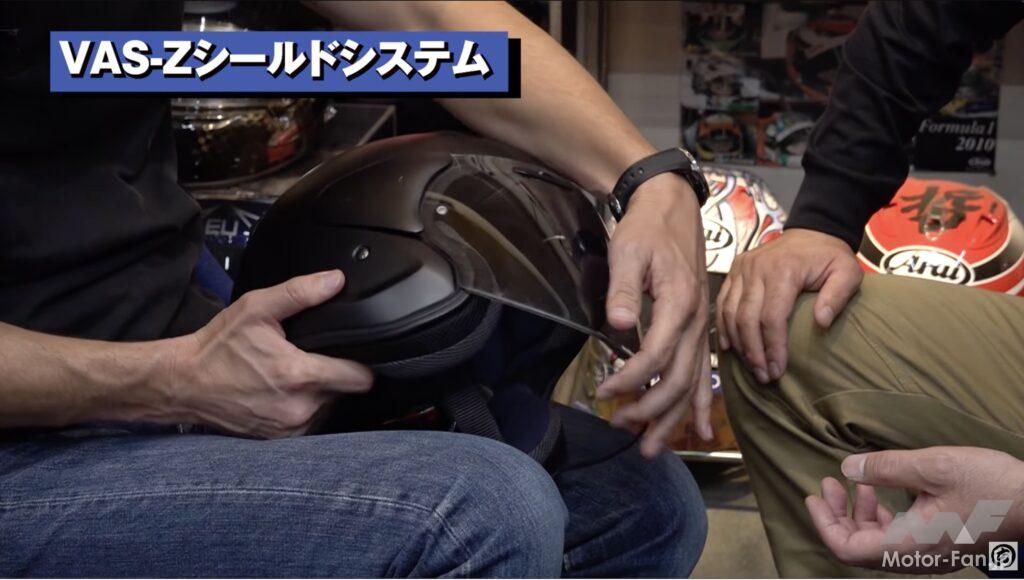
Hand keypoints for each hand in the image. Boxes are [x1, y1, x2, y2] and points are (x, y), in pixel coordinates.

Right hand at [166, 270, 372, 437]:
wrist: (184, 383)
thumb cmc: (218, 348)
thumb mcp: (257, 309)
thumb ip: (300, 293)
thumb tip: (335, 280)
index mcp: (299, 375)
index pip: (360, 379)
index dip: (364, 364)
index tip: (357, 354)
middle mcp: (300, 407)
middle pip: (346, 393)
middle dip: (337, 375)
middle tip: (315, 358)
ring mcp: (290, 428)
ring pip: (329, 409)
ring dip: (321, 394)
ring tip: (297, 376)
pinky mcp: (280, 439)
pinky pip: (310, 423)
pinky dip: (305, 408)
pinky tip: (287, 392)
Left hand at [596, 174, 712, 457]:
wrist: (671, 208)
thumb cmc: (646, 230)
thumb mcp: (628, 252)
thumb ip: (624, 291)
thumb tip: (619, 325)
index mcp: (680, 303)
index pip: (655, 355)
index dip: (629, 378)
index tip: (603, 390)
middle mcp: (696, 321)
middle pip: (678, 379)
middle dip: (650, 410)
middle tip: (620, 427)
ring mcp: (701, 328)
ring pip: (693, 384)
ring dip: (672, 418)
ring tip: (651, 448)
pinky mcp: (698, 330)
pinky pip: (702, 373)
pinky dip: (699, 405)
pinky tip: (698, 430)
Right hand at [717, 227, 861, 382]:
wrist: (812, 230)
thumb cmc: (830, 257)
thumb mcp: (847, 271)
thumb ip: (838, 296)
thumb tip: (821, 323)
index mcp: (783, 269)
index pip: (771, 317)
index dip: (772, 347)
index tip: (777, 371)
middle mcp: (756, 268)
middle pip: (746, 318)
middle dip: (753, 352)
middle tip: (763, 376)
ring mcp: (741, 268)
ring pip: (730, 313)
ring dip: (738, 344)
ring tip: (751, 367)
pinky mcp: (734, 270)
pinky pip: (722, 302)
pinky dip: (723, 326)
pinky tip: (730, 347)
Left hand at [806, 447, 1023, 571]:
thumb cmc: (991, 486)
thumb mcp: (933, 466)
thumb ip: (886, 468)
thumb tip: (847, 469)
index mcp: (909, 545)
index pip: (848, 550)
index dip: (824, 525)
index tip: (813, 497)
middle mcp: (917, 557)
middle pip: (860, 548)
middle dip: (837, 516)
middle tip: (827, 485)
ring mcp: (931, 554)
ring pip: (879, 543)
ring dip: (860, 514)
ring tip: (854, 483)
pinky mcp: (943, 545)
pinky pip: (900, 539)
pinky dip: (883, 517)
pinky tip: (885, 492)